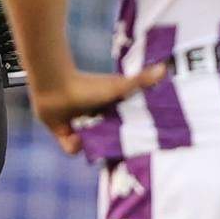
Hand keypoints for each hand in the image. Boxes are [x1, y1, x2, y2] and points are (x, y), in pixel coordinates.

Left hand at [28, 64, 166, 155]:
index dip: (130, 138)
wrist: (54, 86)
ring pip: (91, 148)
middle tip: (113, 145)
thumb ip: (141, 81)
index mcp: (111, 112)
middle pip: (108, 142)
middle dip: (111, 145)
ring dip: (89, 143)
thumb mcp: (118, 87)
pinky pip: (72, 149)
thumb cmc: (88, 85)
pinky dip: (73, 144)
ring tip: (86, 131)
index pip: (124, 131)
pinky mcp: (64, 135)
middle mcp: (96, 121)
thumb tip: (165, 69)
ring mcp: (80, 128)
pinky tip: (72, 132)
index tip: (136, 143)